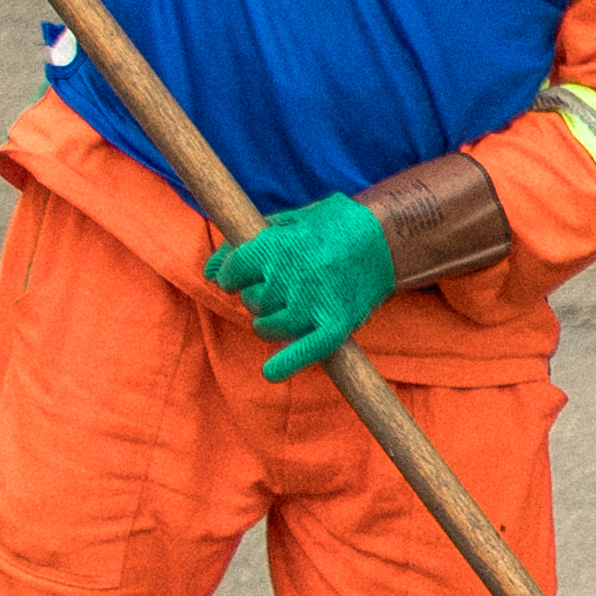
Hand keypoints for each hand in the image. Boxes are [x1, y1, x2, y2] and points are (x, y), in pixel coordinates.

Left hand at [202, 195, 400, 380]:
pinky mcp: (336, 323)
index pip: (233, 272)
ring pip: (268, 326)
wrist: (385, 237)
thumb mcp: (284, 222)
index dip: (234, 275)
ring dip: (267, 323)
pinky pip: (306, 351)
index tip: (242, 276)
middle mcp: (292, 276)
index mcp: (278, 245)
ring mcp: (315, 302)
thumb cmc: (330, 226)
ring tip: (280, 313)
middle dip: (256, 296)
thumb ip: (243, 245)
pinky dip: (286, 364)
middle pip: (251, 300)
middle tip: (276, 289)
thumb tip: (209, 273)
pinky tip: (270, 372)